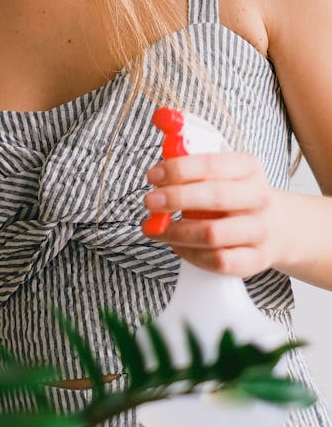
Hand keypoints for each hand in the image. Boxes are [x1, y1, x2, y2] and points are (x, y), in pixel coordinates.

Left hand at [141, 151, 284, 277]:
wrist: (276, 226)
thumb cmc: (235, 196)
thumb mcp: (221, 173)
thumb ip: (191, 169)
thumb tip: (158, 173)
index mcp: (248, 168)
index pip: (211, 165)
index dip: (179, 170)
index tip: (154, 175)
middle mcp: (259, 198)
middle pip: (215, 197)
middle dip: (176, 198)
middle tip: (150, 202)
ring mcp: (260, 230)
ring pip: (213, 234)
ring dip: (176, 232)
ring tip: (156, 228)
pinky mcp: (256, 259)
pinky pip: (218, 261)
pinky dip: (191, 254)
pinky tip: (177, 246)